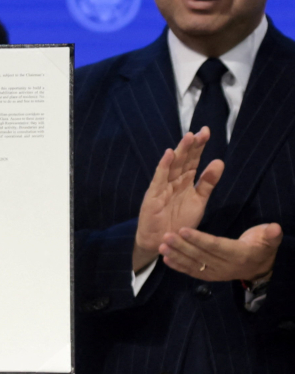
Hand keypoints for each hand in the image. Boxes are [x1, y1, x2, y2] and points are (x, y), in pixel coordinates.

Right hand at [133, 129, 223, 271]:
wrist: (165, 242)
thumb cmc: (180, 222)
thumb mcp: (199, 201)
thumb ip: (208, 183)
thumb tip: (219, 161)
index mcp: (185, 182)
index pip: (193, 160)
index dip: (199, 147)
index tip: (207, 132)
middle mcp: (174, 181)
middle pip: (184, 160)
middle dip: (192, 145)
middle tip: (201, 131)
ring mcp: (163, 187)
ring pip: (173, 166)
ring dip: (180, 151)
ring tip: (188, 137)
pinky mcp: (154, 196)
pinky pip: (160, 178)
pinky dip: (164, 166)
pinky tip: (169, 154)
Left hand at [159, 222, 282, 281]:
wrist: (260, 268)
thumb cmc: (262, 247)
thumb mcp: (269, 240)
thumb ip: (270, 235)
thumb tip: (274, 228)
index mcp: (239, 255)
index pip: (215, 246)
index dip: (199, 239)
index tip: (183, 230)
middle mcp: (226, 266)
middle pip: (201, 256)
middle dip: (182, 246)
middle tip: (165, 236)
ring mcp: (216, 273)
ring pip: (194, 264)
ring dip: (176, 256)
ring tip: (161, 246)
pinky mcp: (209, 276)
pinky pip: (192, 272)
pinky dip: (178, 266)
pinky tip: (165, 259)